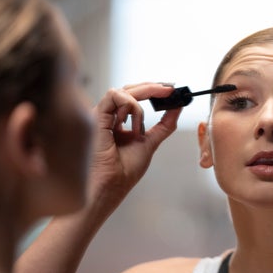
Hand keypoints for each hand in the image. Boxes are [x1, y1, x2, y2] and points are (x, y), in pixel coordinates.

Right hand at [89, 83, 181, 205]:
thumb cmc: (123, 171)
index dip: (152, 90)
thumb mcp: (150, 142)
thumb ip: (164, 125)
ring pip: (123, 91)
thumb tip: (177, 108)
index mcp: (118, 122)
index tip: (171, 90)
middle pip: (129, 89)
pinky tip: (132, 126)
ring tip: (139, 130)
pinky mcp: (96, 115)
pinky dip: (130, 106)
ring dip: (139, 106)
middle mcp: (108, 116)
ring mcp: (101, 115)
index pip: (134, 97)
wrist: (111, 186)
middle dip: (152, 87)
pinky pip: (114, 95)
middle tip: (169, 89)